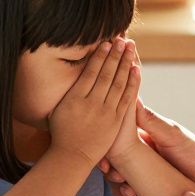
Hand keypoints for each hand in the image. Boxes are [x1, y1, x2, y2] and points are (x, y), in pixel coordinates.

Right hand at [49, 38, 138, 168]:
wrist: (72, 156)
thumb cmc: (62, 132)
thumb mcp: (58, 109)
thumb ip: (67, 91)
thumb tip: (70, 72)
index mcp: (74, 98)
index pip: (90, 71)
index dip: (99, 56)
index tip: (106, 42)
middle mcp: (90, 103)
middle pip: (106, 73)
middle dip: (115, 54)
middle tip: (122, 38)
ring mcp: (105, 112)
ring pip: (118, 82)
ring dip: (125, 63)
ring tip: (130, 47)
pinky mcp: (115, 121)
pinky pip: (126, 98)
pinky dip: (132, 82)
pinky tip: (135, 69)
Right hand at [101, 104, 194, 195]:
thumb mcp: (173, 135)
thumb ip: (151, 121)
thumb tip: (132, 97)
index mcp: (142, 136)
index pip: (116, 138)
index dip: (106, 147)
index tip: (105, 157)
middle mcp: (140, 154)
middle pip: (113, 160)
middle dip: (110, 170)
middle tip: (115, 175)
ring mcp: (143, 174)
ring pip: (120, 180)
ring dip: (119, 186)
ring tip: (129, 191)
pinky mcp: (148, 191)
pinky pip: (132, 195)